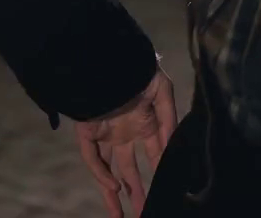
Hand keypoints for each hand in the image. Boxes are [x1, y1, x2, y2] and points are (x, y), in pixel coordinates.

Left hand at [74, 69, 177, 216]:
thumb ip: (170, 120)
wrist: (110, 58)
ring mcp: (106, 135)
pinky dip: (102, 174)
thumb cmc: (139, 72)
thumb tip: (173, 150)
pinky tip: (114, 188)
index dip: (159, 174)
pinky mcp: (87, 132)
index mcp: (144, 124)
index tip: (166, 193)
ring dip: (114, 195)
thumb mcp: (163, 92)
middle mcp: (125, 133)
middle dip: (137, 192)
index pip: (153, 156)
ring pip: (109, 171)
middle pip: (130, 171)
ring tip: (122, 217)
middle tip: (143, 213)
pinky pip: (93, 158)